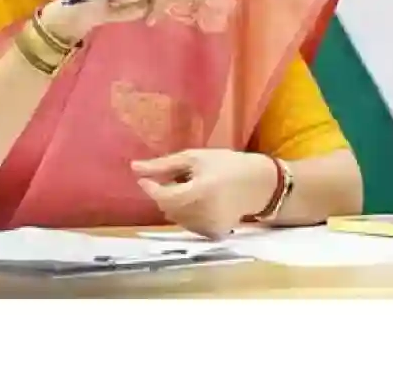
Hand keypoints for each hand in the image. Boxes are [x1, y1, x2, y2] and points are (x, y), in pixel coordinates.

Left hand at [131, 149, 278, 239]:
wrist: (258, 184)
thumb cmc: (226, 165)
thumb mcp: (195, 157)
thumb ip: (164, 165)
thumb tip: (134, 168)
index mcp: (200, 191)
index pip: (164, 196)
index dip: (150, 187)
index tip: (144, 178)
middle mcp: (204, 214)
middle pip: (167, 208)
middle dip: (164, 194)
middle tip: (175, 179)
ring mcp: (209, 228)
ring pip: (175, 218)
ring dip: (174, 204)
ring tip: (190, 189)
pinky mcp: (213, 235)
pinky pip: (188, 226)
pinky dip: (186, 214)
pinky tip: (199, 202)